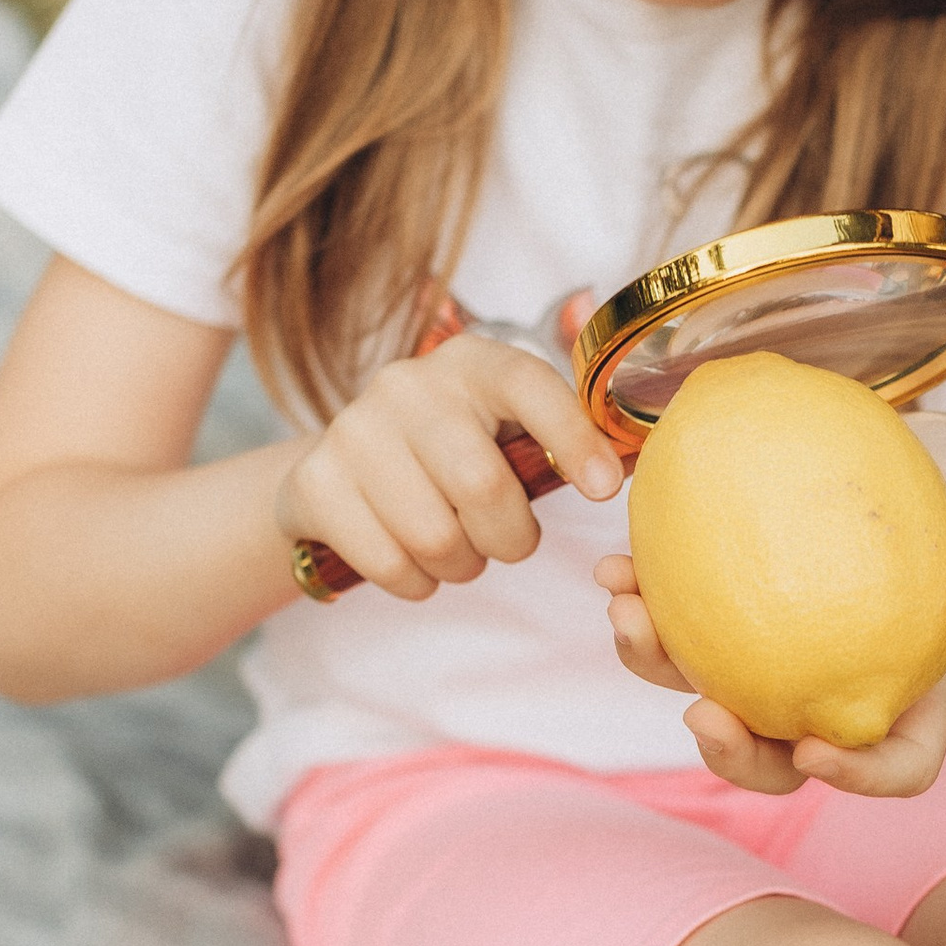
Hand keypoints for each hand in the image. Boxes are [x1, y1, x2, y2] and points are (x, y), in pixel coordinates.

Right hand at [278, 337, 622, 602]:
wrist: (333, 475)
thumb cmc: (444, 458)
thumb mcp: (499, 432)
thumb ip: (555, 441)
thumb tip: (630, 466)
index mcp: (470, 363)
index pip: (528, 386)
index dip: (573, 438)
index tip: (606, 489)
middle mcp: (407, 384)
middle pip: (483, 486)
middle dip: (509, 538)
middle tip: (506, 543)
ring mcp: (353, 430)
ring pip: (437, 537)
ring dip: (461, 566)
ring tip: (455, 550)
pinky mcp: (315, 484)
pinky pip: (390, 564)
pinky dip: (415, 583)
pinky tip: (412, 561)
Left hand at [595, 410, 945, 798]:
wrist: (910, 454)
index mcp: (912, 695)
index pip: (898, 767)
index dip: (857, 780)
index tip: (813, 752)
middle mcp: (835, 692)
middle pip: (783, 762)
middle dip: (732, 756)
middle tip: (698, 715)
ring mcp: (774, 658)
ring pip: (709, 694)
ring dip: (658, 667)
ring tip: (628, 613)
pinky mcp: (729, 611)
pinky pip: (678, 626)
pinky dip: (644, 603)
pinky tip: (616, 564)